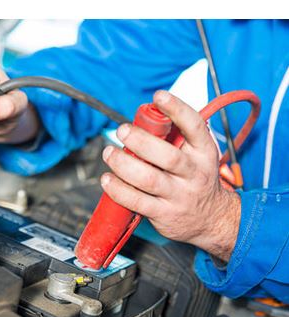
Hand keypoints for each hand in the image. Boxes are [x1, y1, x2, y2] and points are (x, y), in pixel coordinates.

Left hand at [101, 90, 240, 260]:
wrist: (212, 219)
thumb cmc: (196, 179)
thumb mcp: (198, 155)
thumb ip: (177, 137)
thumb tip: (145, 116)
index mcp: (203, 153)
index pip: (195, 127)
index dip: (177, 109)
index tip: (159, 96)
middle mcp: (194, 174)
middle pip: (168, 156)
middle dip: (141, 141)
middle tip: (122, 130)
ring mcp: (179, 196)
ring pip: (149, 179)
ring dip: (123, 165)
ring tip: (109, 153)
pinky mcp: (163, 214)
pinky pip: (136, 202)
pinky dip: (118, 190)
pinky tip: (107, 180)